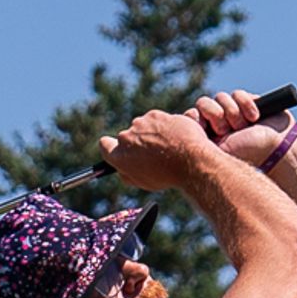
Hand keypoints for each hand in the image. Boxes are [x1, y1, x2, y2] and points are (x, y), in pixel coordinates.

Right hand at [98, 107, 220, 191]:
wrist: (191, 160)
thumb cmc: (168, 175)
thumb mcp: (144, 182)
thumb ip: (127, 173)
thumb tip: (121, 168)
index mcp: (119, 156)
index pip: (105, 145)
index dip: (110, 146)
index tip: (117, 147)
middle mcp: (127, 137)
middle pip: (128, 136)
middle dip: (139, 142)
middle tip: (155, 153)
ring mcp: (141, 124)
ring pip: (144, 127)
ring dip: (153, 133)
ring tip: (170, 147)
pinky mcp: (156, 115)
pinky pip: (158, 120)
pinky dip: (165, 126)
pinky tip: (176, 138)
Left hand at [194, 88, 291, 167]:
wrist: (277, 149)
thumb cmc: (248, 154)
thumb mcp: (218, 150)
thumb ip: (199, 139)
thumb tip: (186, 119)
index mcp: (208, 134)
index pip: (191, 116)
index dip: (195, 117)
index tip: (202, 125)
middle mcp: (219, 122)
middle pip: (203, 103)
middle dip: (215, 114)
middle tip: (225, 129)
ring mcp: (234, 111)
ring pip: (221, 97)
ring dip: (232, 111)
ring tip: (243, 125)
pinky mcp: (249, 102)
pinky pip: (238, 94)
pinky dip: (246, 104)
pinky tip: (255, 117)